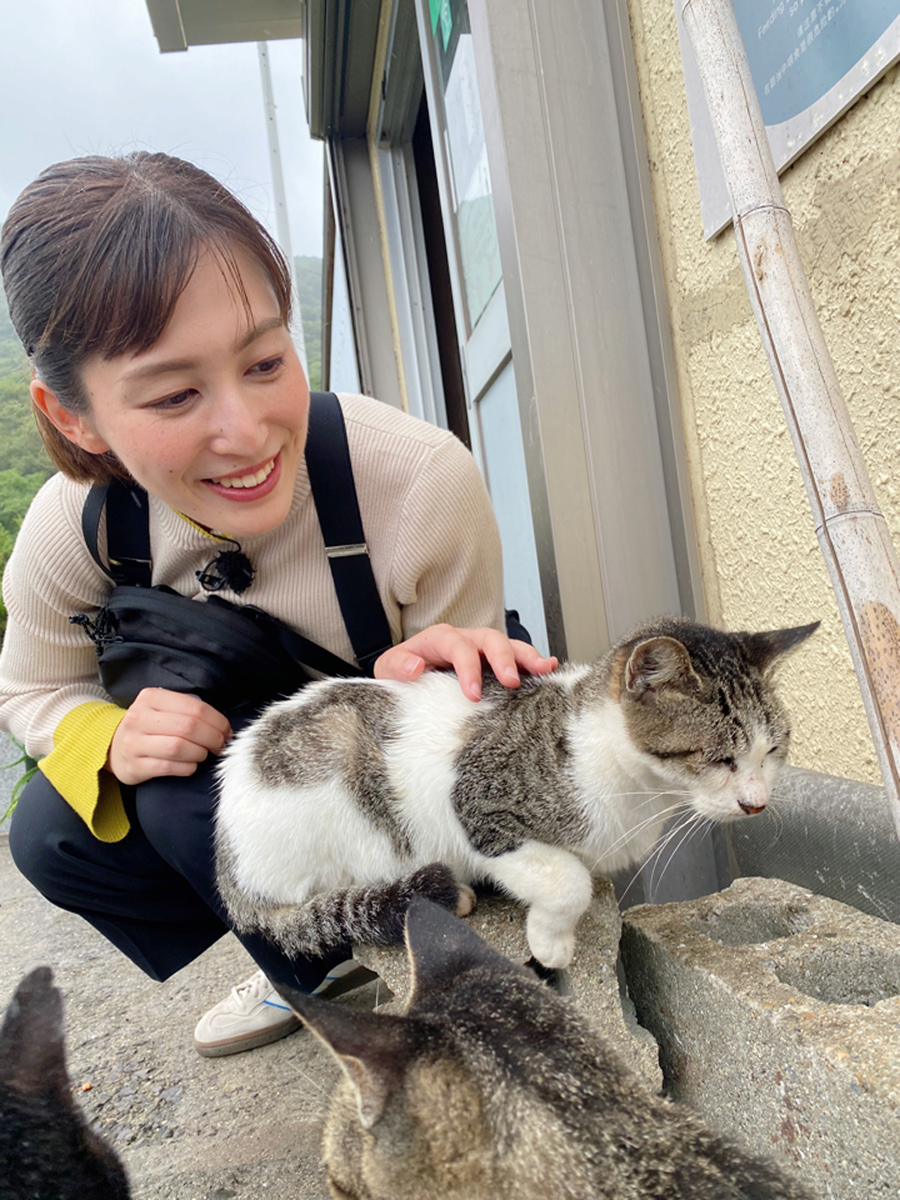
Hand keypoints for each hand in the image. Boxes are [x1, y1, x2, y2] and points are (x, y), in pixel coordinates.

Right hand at [106, 688, 231, 784]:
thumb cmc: (150, 727)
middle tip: (220, 745)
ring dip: (200, 753)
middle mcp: (139, 717)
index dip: (218, 721)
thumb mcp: (163, 709)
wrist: (114, 747)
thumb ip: (189, 711)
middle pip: (188, 727)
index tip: (226, 732)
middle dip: (212, 738)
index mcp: (151, 697)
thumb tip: (223, 727)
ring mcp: (133, 743)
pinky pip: (169, 767)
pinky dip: (187, 767)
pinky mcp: (134, 766)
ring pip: (179, 747)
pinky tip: (190, 765)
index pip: (195, 707)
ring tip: (203, 754)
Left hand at [374, 624, 557, 700]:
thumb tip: (414, 668)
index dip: (468, 668)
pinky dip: (534, 661)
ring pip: (508, 644)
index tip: (473, 694)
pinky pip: (517, 656)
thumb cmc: (401, 671)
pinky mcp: (493, 661)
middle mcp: (464, 639)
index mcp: (438, 639)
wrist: (406, 672)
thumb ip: (398, 666)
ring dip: (527, 656)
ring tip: (544, 669)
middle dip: (502, 659)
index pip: (457, 646)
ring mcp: (481, 648)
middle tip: (511, 682)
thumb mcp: (388, 669)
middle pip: (489, 639)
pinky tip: (550, 668)